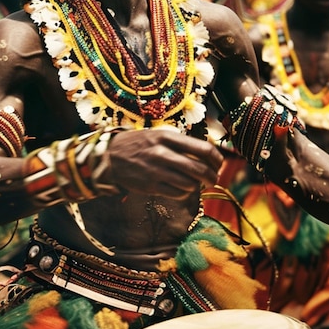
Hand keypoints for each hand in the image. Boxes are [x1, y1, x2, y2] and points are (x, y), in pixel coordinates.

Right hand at [104, 128, 222, 199]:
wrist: (110, 156)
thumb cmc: (139, 144)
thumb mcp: (159, 135)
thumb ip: (181, 143)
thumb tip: (207, 155)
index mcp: (168, 137)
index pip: (203, 149)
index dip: (216, 159)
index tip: (218, 164)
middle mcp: (162, 153)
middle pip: (199, 169)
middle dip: (212, 177)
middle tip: (213, 179)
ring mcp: (156, 171)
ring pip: (190, 184)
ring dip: (197, 186)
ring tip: (196, 184)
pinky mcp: (150, 186)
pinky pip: (177, 193)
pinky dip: (184, 193)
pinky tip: (182, 188)